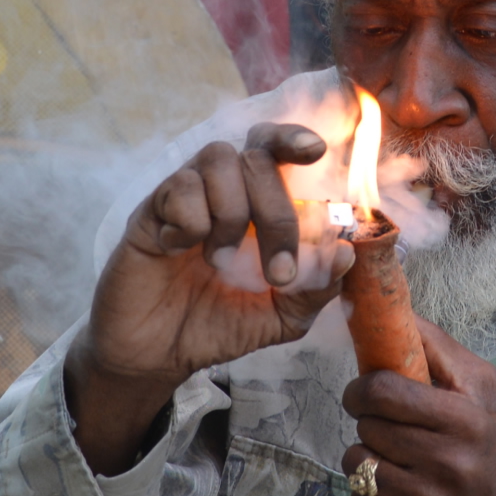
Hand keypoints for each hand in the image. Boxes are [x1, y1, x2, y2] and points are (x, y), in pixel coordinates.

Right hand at [70, 123, 354, 473]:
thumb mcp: (282, 317)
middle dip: (278, 215)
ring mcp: (185, 196)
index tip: (315, 151)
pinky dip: (191, 220)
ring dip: (233, 212)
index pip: (275, 147)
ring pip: (218, 158)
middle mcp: (222, 190)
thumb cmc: (220, 325)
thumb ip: (316, 288)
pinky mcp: (150, 212)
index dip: (294, 138)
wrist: (159, 357)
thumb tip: (345, 251)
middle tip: (278, 273)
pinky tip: (182, 250)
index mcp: (257, 205)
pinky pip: (178, 187)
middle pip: (258, 156)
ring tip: (222, 262)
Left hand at [340, 317, 495, 495]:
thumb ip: (438, 348)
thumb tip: (395, 313)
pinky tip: (399, 491)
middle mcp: (446, 465)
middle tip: (388, 426)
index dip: (363, 388)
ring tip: (394, 459)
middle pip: (368, 427)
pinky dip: (370, 494)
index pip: (384, 392)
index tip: (366, 392)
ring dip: (367, 457)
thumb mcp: (483, 388)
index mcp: (464, 420)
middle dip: (370, 422)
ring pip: (357, 464)